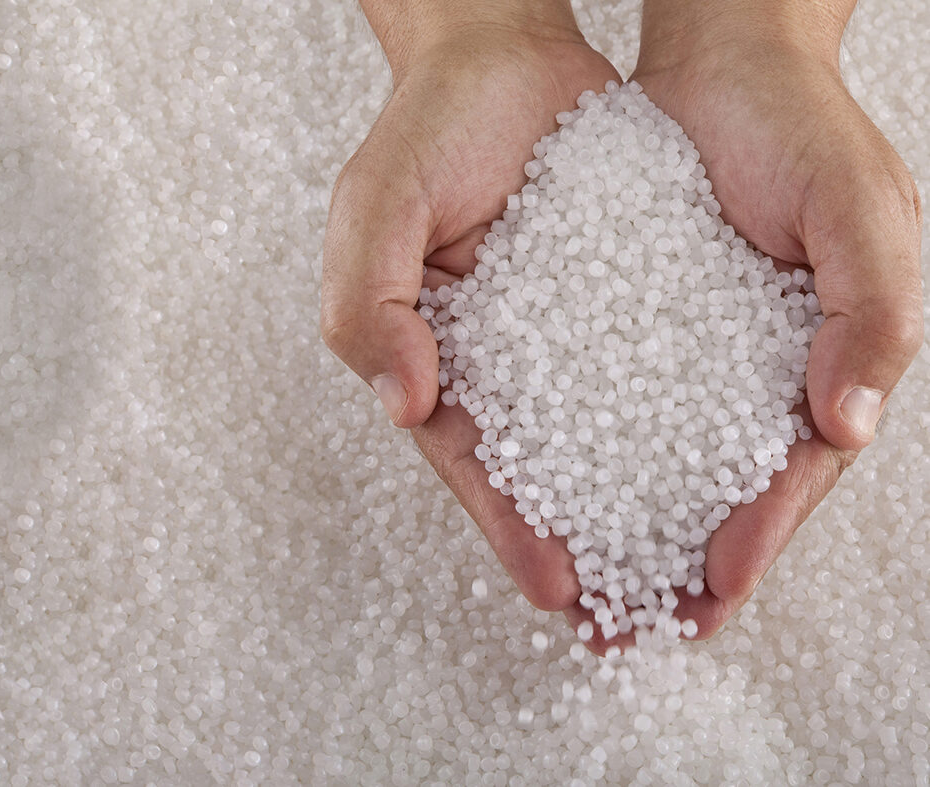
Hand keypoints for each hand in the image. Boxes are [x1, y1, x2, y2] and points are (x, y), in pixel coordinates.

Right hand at [321, 3, 620, 622]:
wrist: (504, 57)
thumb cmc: (427, 130)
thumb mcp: (373, 209)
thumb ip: (367, 304)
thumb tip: (404, 401)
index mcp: (431, 355)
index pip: (469, 459)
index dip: (507, 525)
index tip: (554, 583)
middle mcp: (498, 359)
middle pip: (537, 470)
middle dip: (575, 543)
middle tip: (622, 612)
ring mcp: (558, 336)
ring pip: (597, 438)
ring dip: (629, 506)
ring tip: (675, 570)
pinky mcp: (615, 302)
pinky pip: (647, 372)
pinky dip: (671, 424)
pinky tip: (710, 467)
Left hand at [599, 0, 923, 649]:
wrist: (720, 66)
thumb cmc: (805, 131)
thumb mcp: (863, 213)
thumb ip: (874, 316)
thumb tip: (847, 426)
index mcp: (824, 362)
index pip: (793, 473)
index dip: (760, 534)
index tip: (712, 589)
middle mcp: (753, 371)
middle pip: (719, 489)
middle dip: (683, 563)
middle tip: (639, 631)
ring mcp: (688, 354)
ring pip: (656, 461)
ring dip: (627, 530)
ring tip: (589, 594)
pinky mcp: (626, 324)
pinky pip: (603, 402)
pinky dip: (583, 453)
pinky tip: (552, 493)